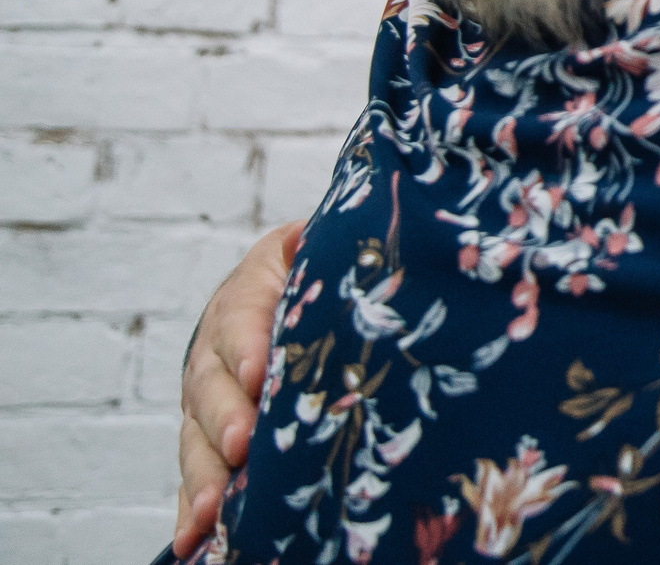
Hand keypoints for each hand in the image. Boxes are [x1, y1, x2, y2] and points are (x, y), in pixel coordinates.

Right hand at [174, 219, 301, 551]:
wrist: (311, 278)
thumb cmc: (333, 264)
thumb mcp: (331, 243)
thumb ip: (334, 244)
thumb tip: (352, 238)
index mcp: (249, 290)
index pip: (242, 316)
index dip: (248, 346)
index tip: (258, 374)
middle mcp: (218, 345)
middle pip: (209, 385)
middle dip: (224, 418)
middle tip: (240, 446)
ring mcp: (209, 394)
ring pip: (196, 435)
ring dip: (204, 474)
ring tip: (213, 510)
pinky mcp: (210, 435)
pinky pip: (196, 472)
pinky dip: (192, 506)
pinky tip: (193, 539)